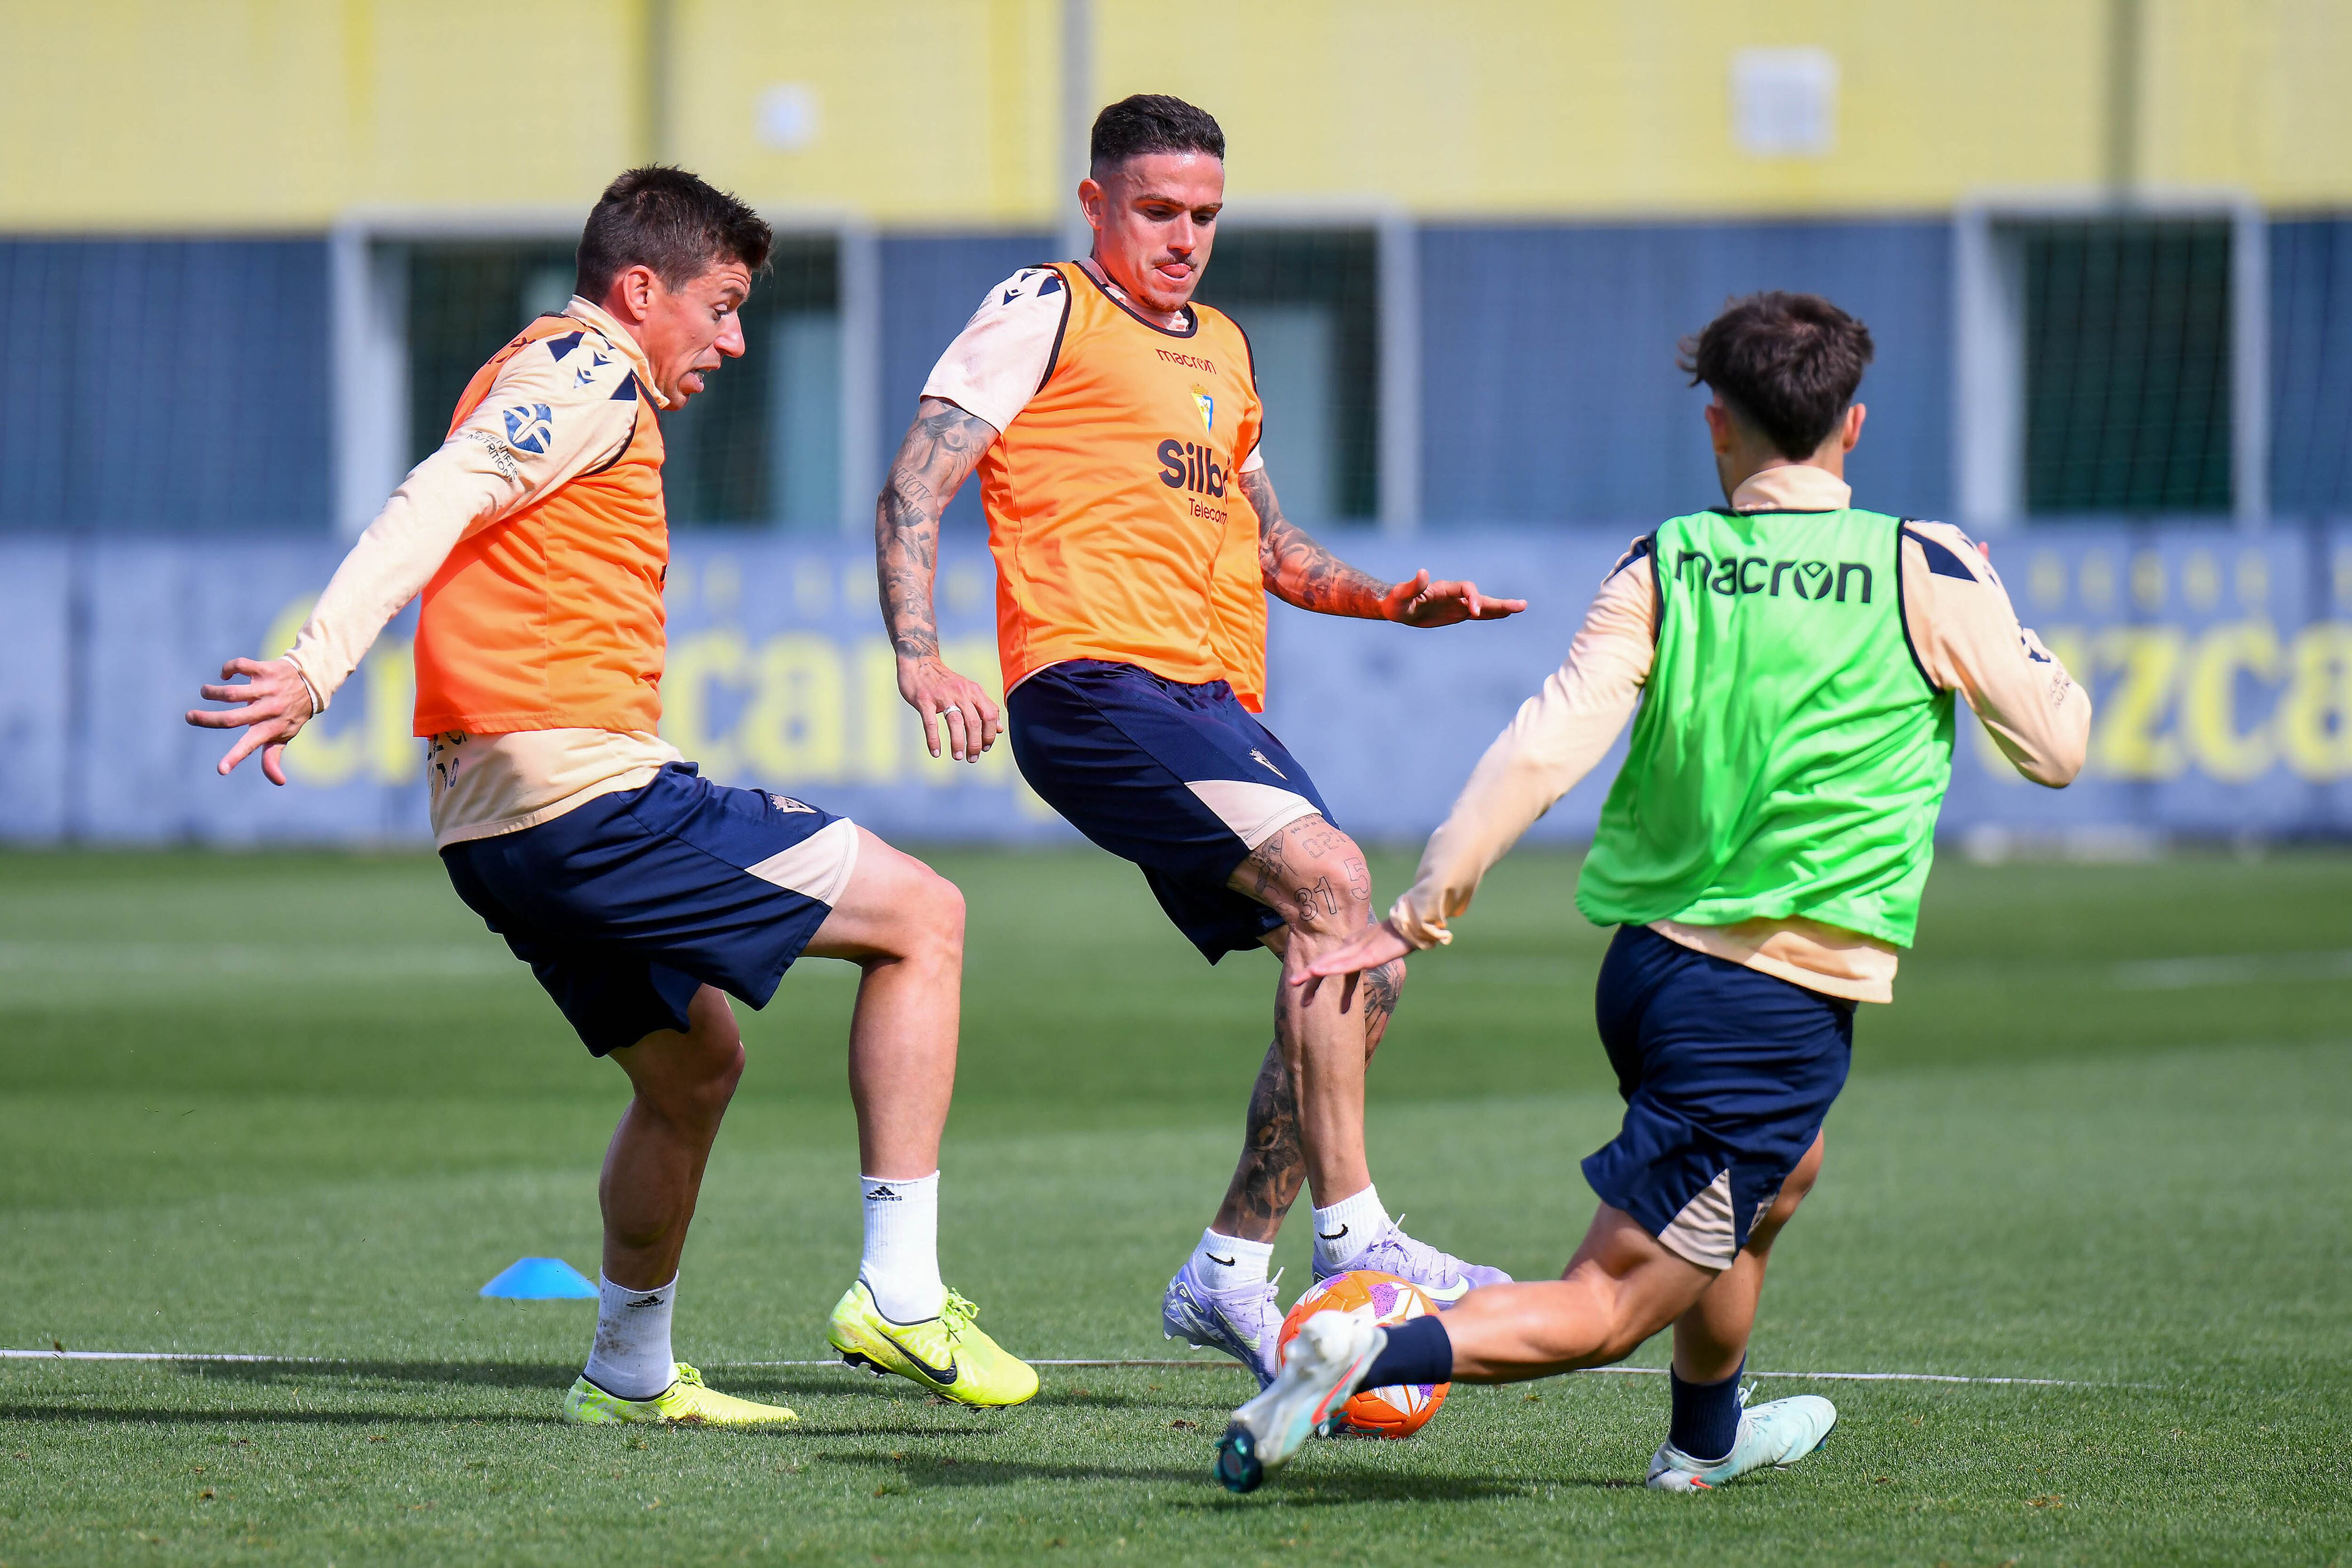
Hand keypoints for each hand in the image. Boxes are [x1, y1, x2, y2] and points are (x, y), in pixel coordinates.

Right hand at [186, 657, 316, 786]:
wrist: (312, 682)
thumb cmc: (291, 713)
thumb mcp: (285, 735)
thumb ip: (274, 756)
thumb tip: (279, 781)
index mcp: (271, 728)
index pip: (251, 746)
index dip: (235, 757)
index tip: (221, 769)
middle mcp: (269, 710)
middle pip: (231, 718)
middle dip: (206, 719)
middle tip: (189, 717)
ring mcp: (267, 689)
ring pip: (232, 692)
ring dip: (212, 692)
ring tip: (205, 692)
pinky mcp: (265, 670)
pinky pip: (241, 666)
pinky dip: (228, 669)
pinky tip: (225, 675)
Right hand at [897, 655, 1002, 762]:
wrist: (919, 662)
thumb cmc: (945, 681)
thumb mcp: (969, 690)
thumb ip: (984, 707)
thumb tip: (999, 729)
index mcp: (974, 691)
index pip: (989, 715)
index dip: (990, 734)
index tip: (985, 747)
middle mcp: (961, 692)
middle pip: (974, 722)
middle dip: (975, 744)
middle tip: (972, 758)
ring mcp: (942, 696)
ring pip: (955, 722)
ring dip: (958, 743)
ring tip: (958, 756)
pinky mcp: (924, 700)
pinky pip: (931, 723)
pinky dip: (934, 740)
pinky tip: (936, 752)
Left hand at [1290, 917, 1414, 1010]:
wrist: (1412, 926)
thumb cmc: (1398, 937)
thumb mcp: (1377, 949)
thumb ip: (1366, 956)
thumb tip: (1360, 965)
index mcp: (1352, 946)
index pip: (1331, 962)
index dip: (1317, 974)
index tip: (1308, 993)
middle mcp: (1351, 947)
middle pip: (1326, 962)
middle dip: (1308, 975)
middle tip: (1291, 984)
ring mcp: (1359, 951)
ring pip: (1331, 962)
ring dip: (1312, 971)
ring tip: (1295, 980)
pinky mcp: (1368, 956)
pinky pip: (1346, 965)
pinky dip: (1330, 968)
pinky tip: (1317, 971)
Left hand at [1380, 570, 1527, 627]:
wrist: (1396, 607)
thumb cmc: (1396, 601)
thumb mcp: (1400, 596)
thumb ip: (1412, 586)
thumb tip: (1422, 572)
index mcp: (1444, 588)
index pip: (1465, 589)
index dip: (1472, 598)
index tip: (1473, 612)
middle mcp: (1454, 594)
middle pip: (1480, 596)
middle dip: (1499, 602)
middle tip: (1521, 605)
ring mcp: (1457, 604)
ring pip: (1483, 606)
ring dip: (1500, 607)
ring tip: (1520, 607)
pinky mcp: (1457, 613)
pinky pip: (1477, 614)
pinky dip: (1490, 614)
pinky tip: (1504, 614)